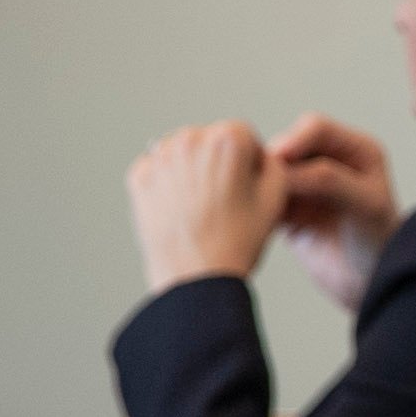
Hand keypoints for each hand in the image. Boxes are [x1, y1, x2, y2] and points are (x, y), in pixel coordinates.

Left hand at [130, 122, 280, 289]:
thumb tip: (258, 154)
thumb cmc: (236, 244)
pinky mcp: (140, 177)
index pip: (244, 136)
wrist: (195, 280)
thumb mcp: (275, 199)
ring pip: (183, 153)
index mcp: (227, 139)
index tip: (246, 189)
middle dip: (218, 164)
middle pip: (210, 140)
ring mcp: (160, 157)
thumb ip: (273, 163)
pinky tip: (181, 210)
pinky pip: (159, 169)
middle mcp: (190, 139)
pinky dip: (168, 185)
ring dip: (193, 171)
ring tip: (201, 207)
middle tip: (223, 201)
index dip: (250, 163)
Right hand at [264, 114, 399, 310]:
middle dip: (273, 161)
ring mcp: (308, 185)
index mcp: (355, 150)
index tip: (277, 159)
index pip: (316, 128)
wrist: (370, 287)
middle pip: (288, 145)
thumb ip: (330, 180)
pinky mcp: (289, 210)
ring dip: (261, 181)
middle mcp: (330, 161)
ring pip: (272, 170)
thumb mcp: (364, 205)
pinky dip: (256, 202)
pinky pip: (265, 197)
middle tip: (260, 184)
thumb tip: (286, 168)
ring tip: (257, 200)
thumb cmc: (381, 244)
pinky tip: (256, 215)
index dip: (294, 139)